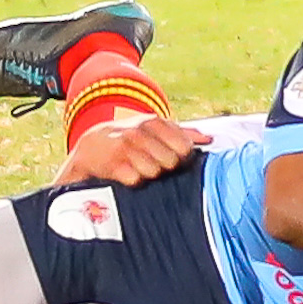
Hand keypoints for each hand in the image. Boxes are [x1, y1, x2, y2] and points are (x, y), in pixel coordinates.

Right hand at [52, 114, 210, 185]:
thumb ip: (184, 134)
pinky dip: (134, 181)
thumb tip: (210, 139)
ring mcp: (125, 148)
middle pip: (171, 162)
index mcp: (155, 122)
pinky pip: (136, 180)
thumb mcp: (155, 130)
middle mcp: (140, 132)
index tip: (171, 157)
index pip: (184, 147)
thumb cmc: (131, 139)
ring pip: (154, 172)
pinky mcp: (113, 165)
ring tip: (138, 168)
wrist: (91, 146)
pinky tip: (127, 174)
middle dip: (164, 167)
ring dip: (148, 175)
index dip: (181, 157)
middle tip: (152, 163)